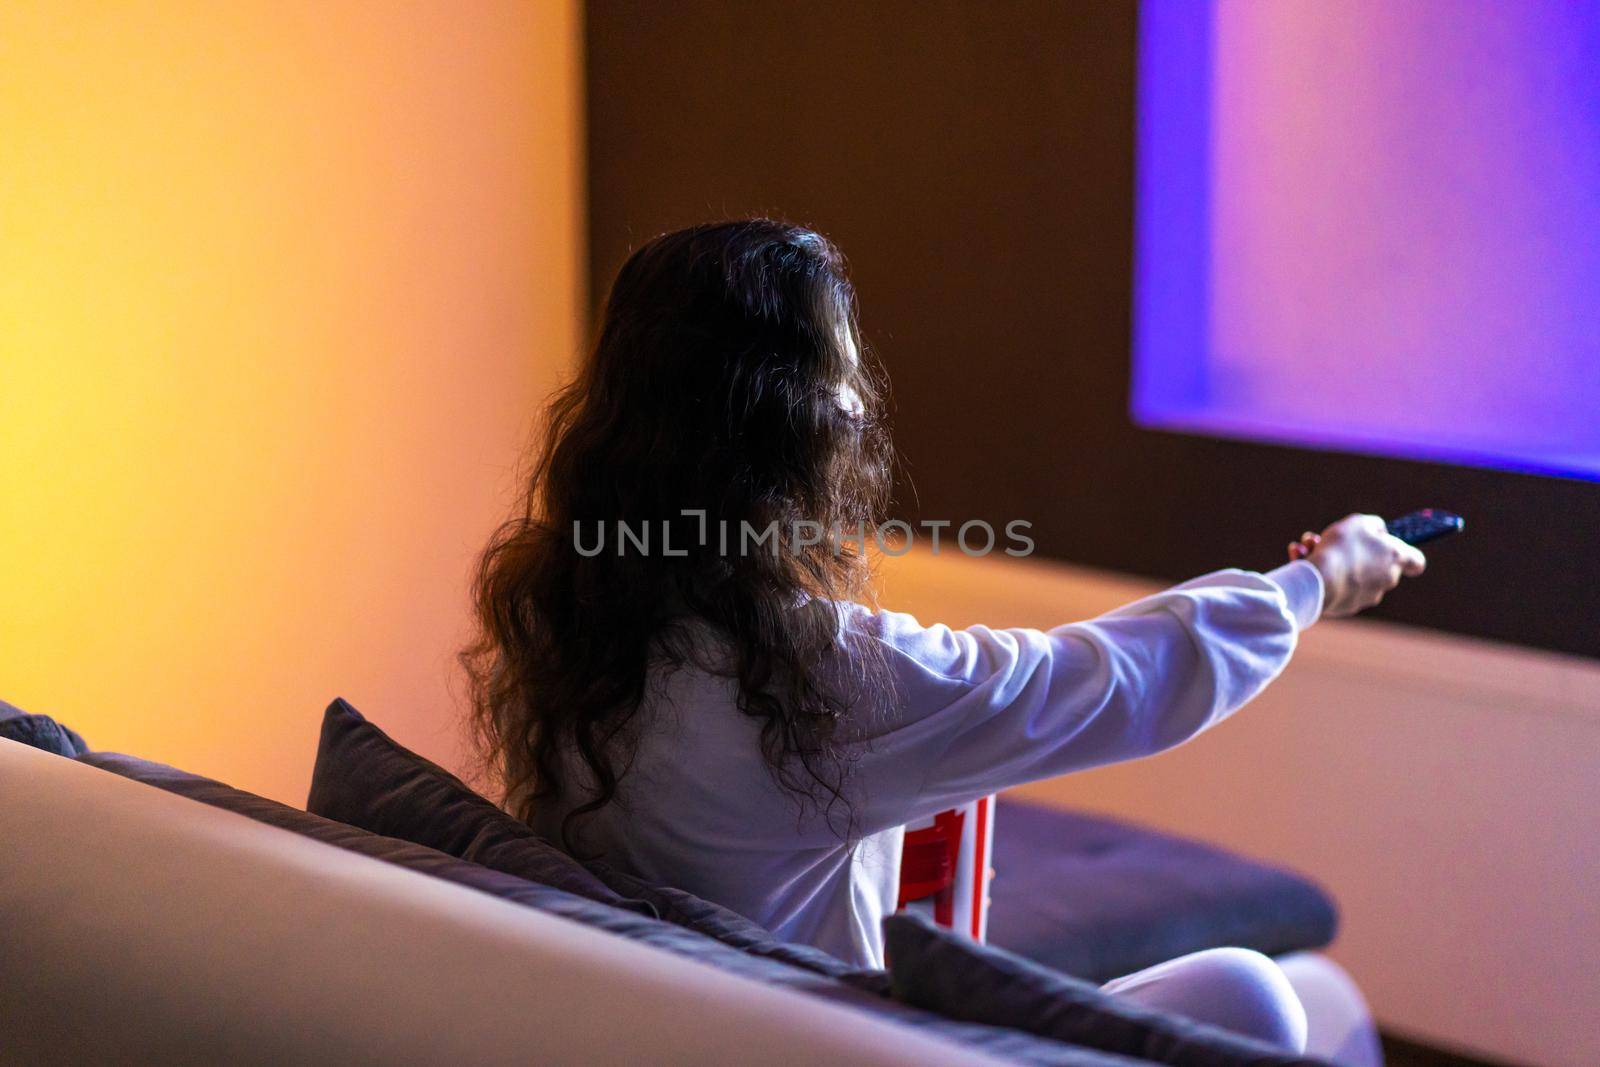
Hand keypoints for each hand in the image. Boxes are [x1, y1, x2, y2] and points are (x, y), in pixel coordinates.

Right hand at [1288, 514, 1426, 617]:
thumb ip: (1372, 525)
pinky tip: (1300, 558)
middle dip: (1352, 551)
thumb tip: (1378, 531)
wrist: (1320, 579)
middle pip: (1373, 564)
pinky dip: (1320, 573)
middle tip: (1330, 539)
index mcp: (1395, 559)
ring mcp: (1365, 596)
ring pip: (1349, 573)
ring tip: (1307, 546)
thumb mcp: (1359, 522)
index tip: (1393, 548)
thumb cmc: (1343, 547)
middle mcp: (1385, 581)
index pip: (1416, 562)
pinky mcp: (1344, 606)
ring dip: (1331, 560)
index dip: (1408, 555)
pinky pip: (1333, 585)